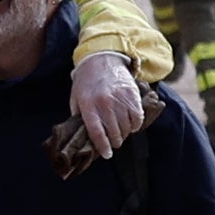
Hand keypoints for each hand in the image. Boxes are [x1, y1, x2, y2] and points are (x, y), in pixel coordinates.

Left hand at [59, 51, 146, 171]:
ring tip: (121, 133)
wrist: (100, 60)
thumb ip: (80, 116)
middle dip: (115, 142)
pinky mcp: (132, 95)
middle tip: (114, 143)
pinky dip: (136, 125)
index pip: (97, 132)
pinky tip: (131, 125)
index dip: (103, 147)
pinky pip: (137, 118)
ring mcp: (120, 99)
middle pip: (114, 132)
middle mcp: (104, 103)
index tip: (107, 154)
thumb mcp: (76, 98)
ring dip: (125, 134)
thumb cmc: (86, 83)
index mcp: (88, 105)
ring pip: (127, 127)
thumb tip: (85, 136)